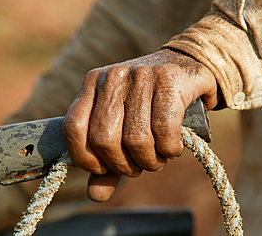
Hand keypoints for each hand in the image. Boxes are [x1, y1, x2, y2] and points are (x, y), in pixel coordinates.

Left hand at [63, 49, 219, 201]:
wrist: (188, 66)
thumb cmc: (151, 103)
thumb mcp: (124, 126)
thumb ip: (107, 160)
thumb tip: (95, 195)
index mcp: (93, 83)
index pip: (73, 128)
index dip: (86, 158)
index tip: (105, 168)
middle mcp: (113, 76)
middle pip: (104, 139)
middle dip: (123, 165)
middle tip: (138, 165)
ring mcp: (141, 75)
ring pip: (136, 138)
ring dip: (149, 161)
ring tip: (157, 157)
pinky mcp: (169, 80)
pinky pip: (164, 130)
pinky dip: (169, 149)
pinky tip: (173, 148)